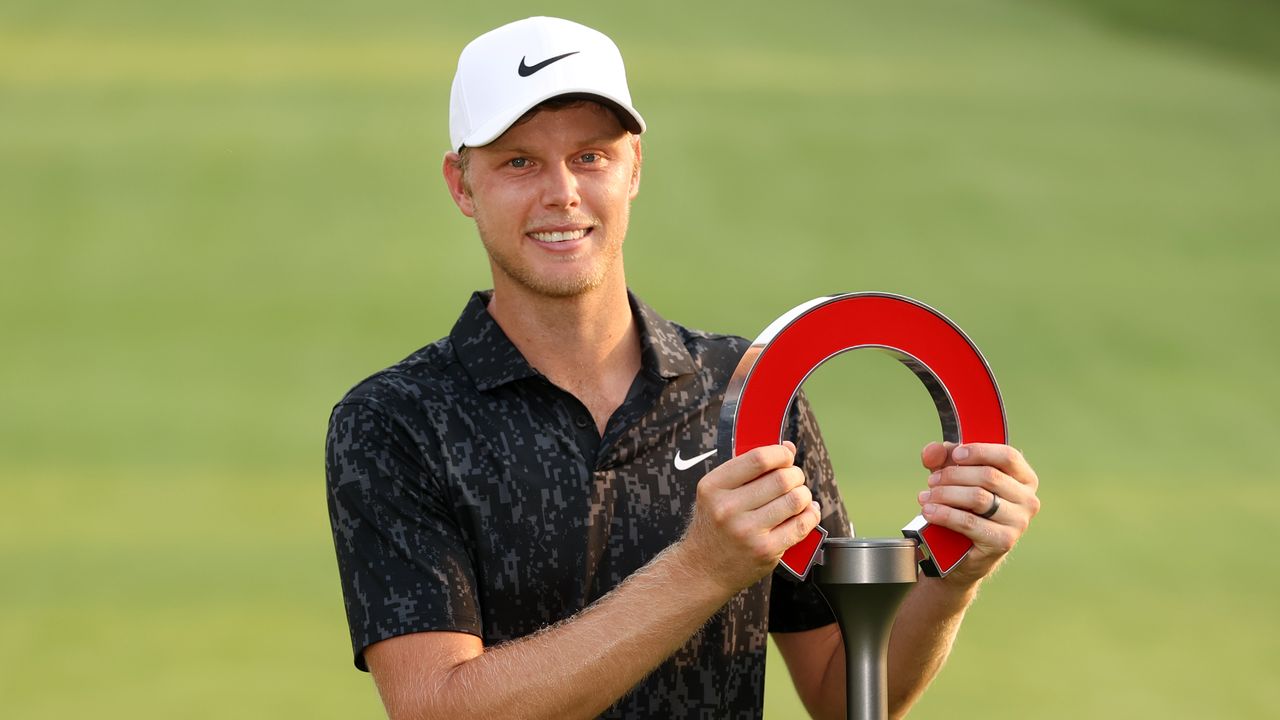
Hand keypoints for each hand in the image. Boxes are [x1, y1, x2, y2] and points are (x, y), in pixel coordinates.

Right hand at [678, 442, 821, 593]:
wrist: (703, 569)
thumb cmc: (714, 525)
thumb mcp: (717, 492)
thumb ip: (750, 468)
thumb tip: (788, 447)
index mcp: (713, 487)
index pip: (758, 459)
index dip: (781, 453)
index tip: (786, 455)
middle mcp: (727, 509)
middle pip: (782, 479)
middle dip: (796, 475)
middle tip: (794, 480)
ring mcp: (747, 532)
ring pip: (795, 500)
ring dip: (804, 495)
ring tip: (798, 497)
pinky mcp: (765, 551)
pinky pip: (801, 526)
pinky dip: (810, 515)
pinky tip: (806, 512)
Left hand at [915, 442, 1040, 585]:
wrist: (963, 551)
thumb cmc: (964, 506)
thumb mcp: (954, 476)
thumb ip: (943, 458)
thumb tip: (933, 450)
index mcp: (1024, 479)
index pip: (1008, 456)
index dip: (979, 451)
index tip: (955, 454)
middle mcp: (1028, 500)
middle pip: (989, 476)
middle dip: (953, 475)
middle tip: (932, 480)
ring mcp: (1018, 522)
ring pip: (978, 498)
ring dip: (946, 494)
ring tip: (926, 497)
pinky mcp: (1003, 541)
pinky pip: (969, 522)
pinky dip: (945, 514)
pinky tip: (929, 512)